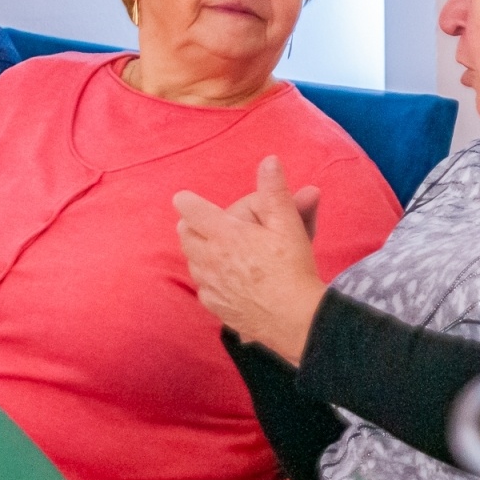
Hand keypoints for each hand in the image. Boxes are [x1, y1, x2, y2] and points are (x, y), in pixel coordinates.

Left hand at [174, 157, 326, 363]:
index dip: (187, 201)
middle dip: (190, 226)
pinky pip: (203, 289)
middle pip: (185, 237)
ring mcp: (211, 287)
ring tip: (213, 249)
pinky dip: (209, 280)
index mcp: (225, 235)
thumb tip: (269, 160)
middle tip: (200, 222)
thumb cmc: (293, 268)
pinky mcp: (217, 308)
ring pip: (192, 263)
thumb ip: (275, 191)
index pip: (191, 211)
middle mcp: (210, 260)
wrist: (295, 319)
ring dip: (198, 253)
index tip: (184, 198)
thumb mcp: (288, 224)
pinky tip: (223, 280)